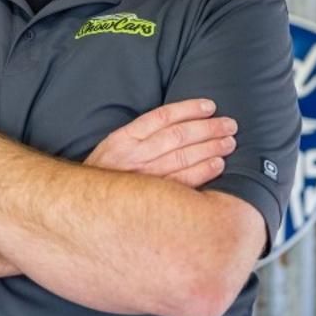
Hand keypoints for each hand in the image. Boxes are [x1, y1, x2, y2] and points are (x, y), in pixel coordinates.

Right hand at [85, 99, 236, 188]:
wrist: (86, 210)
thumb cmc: (106, 176)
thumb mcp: (112, 148)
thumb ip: (139, 137)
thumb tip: (175, 124)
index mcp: (124, 139)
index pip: (162, 117)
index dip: (188, 109)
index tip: (209, 105)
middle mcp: (134, 156)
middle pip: (179, 136)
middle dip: (208, 128)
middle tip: (229, 124)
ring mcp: (145, 179)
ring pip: (184, 157)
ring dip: (211, 147)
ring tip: (229, 141)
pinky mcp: (154, 198)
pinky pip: (184, 182)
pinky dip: (203, 171)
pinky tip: (218, 164)